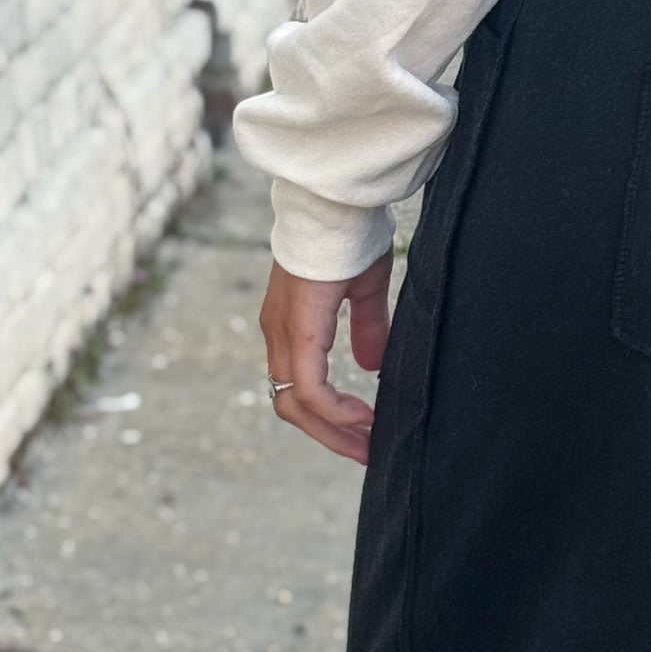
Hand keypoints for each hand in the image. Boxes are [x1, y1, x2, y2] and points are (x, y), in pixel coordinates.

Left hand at [259, 252, 393, 465]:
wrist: (336, 200)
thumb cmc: (349, 234)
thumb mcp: (362, 289)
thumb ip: (366, 327)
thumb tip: (372, 364)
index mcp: (291, 324)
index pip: (299, 386)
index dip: (328, 416)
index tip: (365, 432)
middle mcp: (278, 333)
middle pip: (291, 405)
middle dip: (330, 436)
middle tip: (366, 452)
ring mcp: (283, 332)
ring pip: (296, 404)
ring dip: (333, 431)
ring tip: (368, 442)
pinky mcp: (298, 328)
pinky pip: (310, 388)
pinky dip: (335, 411)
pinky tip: (362, 417)